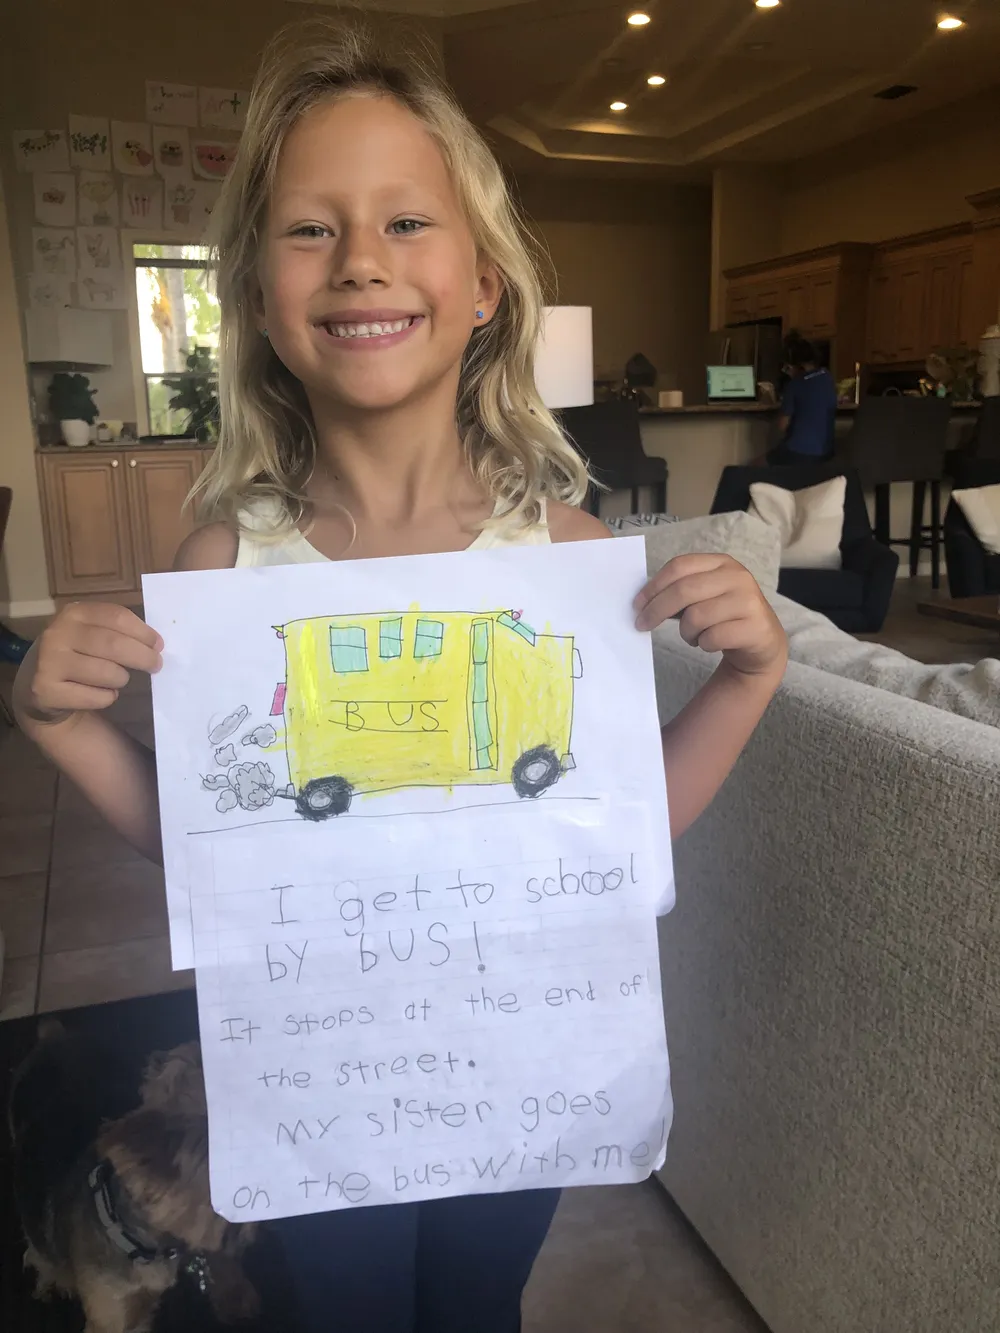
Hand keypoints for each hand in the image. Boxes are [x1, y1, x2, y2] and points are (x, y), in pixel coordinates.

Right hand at [14, 602, 162, 725]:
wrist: (36, 682)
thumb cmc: (77, 653)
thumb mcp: (91, 632)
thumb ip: (119, 632)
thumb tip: (156, 644)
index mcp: (74, 613)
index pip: (117, 617)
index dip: (143, 632)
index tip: (158, 645)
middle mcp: (58, 634)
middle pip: (114, 645)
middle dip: (143, 657)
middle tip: (156, 665)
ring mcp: (49, 662)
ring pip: (108, 673)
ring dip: (121, 679)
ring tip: (116, 679)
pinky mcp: (46, 690)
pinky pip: (96, 697)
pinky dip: (107, 698)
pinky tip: (98, 693)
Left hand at [633, 553, 786, 678]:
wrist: (762, 640)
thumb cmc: (723, 615)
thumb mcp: (704, 595)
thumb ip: (679, 591)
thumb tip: (642, 602)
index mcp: (721, 563)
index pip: (680, 566)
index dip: (654, 585)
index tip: (637, 604)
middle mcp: (738, 577)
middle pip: (684, 590)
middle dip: (656, 610)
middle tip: (642, 624)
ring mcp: (749, 601)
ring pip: (696, 617)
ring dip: (686, 632)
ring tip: (693, 635)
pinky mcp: (754, 627)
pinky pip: (711, 638)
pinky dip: (703, 644)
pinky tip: (709, 643)